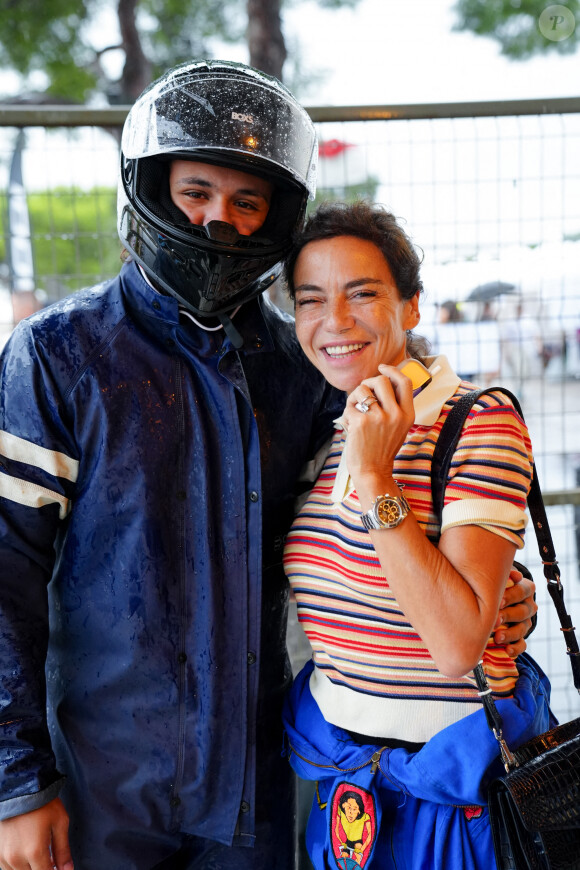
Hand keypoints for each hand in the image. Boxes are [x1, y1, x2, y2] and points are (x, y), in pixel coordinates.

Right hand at [0, 797, 72, 869]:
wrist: (20, 787)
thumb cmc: (42, 802)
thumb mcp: (60, 822)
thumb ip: (63, 850)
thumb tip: (68, 869)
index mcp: (35, 852)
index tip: (58, 867)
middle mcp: (16, 858)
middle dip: (43, 868)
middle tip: (49, 858)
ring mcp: (4, 856)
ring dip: (29, 867)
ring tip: (37, 852)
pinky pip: (7, 867)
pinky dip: (18, 864)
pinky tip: (26, 851)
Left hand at [343, 364, 414, 488]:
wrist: (372, 471)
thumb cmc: (382, 449)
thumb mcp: (398, 427)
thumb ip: (394, 406)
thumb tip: (381, 380)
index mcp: (407, 414)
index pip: (404, 382)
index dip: (392, 370)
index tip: (382, 368)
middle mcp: (395, 414)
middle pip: (381, 380)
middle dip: (368, 383)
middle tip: (364, 395)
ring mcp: (378, 418)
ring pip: (362, 389)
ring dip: (354, 398)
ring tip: (355, 412)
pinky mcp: (361, 422)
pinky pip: (349, 406)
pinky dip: (346, 413)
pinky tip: (350, 426)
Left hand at [493, 569, 536, 657]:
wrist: (492, 598)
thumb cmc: (494, 585)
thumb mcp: (498, 578)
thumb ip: (502, 576)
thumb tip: (514, 574)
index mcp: (525, 588)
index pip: (523, 591)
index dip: (512, 596)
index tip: (499, 601)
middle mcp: (528, 605)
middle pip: (523, 611)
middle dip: (508, 616)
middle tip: (495, 620)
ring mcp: (525, 622)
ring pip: (522, 628)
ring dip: (510, 634)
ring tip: (498, 638)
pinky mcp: (520, 637)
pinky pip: (522, 644)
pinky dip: (516, 649)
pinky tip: (507, 650)